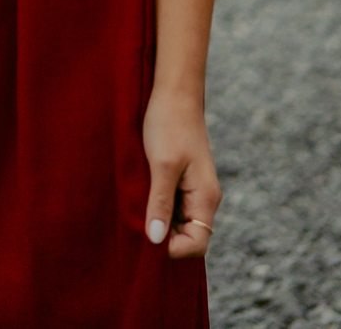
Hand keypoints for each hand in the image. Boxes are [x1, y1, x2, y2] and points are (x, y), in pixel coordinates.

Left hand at [142, 89, 221, 257]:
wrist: (174, 92)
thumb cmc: (169, 124)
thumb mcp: (162, 165)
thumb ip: (160, 202)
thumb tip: (157, 240)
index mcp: (205, 198)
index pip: (197, 244)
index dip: (172, 249)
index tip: (146, 237)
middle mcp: (203, 198)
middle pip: (188, 236)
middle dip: (164, 237)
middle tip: (135, 224)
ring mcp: (194, 189)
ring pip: (178, 221)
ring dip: (158, 220)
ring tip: (135, 209)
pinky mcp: (182, 178)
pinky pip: (172, 204)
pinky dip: (157, 206)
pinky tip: (139, 197)